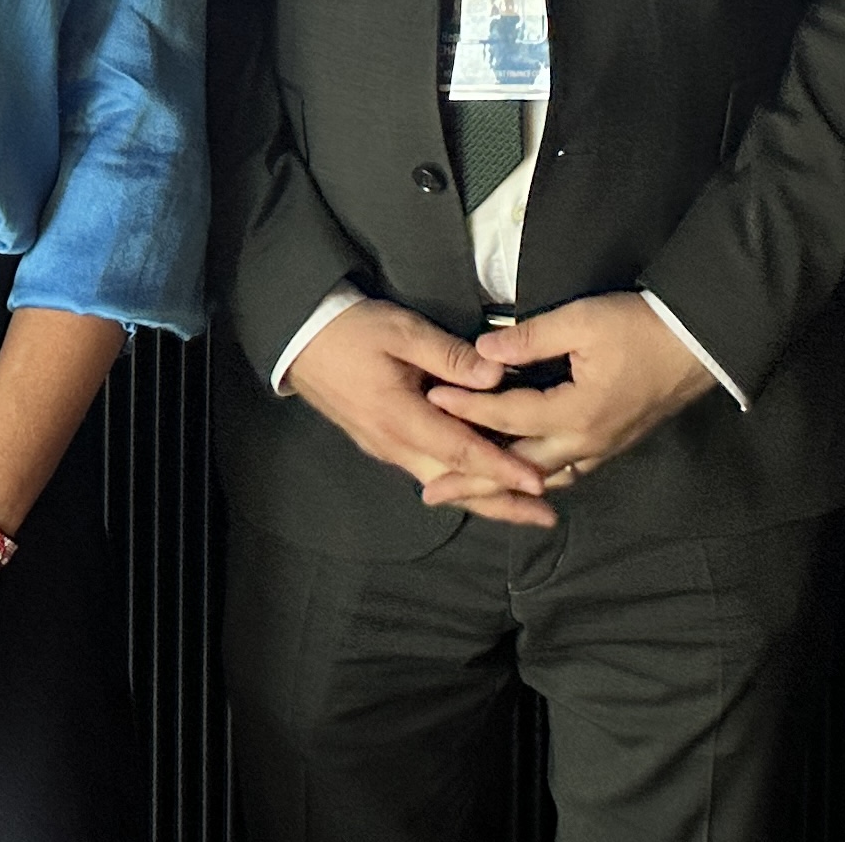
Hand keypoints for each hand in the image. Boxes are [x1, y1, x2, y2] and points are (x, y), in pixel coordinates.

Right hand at [284, 298, 556, 527]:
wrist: (299, 340)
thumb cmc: (352, 330)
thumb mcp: (402, 331)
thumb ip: (450, 355)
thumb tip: (497, 376)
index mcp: (400, 418)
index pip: (462, 452)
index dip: (502, 470)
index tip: (539, 483)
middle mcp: (395, 445)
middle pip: (456, 483)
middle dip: (501, 503)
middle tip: (545, 515)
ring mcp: (387, 448)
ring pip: (443, 482)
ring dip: (483, 495)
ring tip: (524, 505)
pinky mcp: (384, 443)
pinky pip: (430, 469)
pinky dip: (462, 480)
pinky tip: (483, 478)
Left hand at [425, 294, 713, 491]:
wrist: (700, 342)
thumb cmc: (641, 326)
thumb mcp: (583, 320)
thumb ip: (531, 338)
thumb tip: (483, 351)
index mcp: (575, 414)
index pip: (507, 417)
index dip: (466, 409)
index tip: (430, 402)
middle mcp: (586, 443)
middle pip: (519, 468)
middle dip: (474, 478)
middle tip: (433, 492)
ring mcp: (602, 449)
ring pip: (544, 477)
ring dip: (505, 485)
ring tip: (470, 492)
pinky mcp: (613, 445)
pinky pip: (567, 471)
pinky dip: (537, 477)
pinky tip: (524, 476)